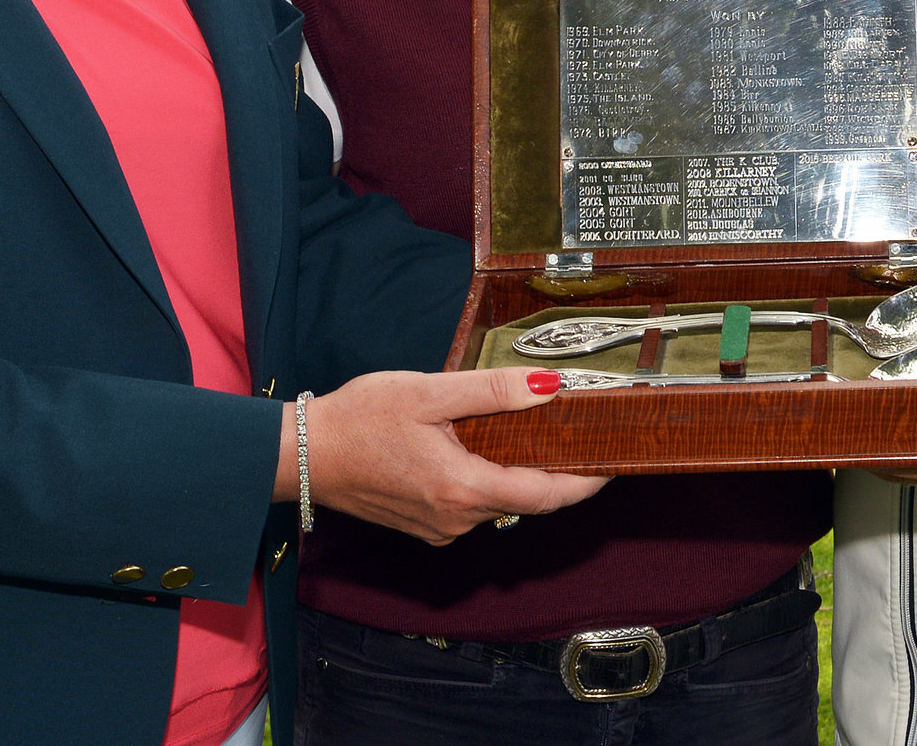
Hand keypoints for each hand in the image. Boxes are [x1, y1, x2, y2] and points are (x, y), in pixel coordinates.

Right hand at [280, 368, 607, 544]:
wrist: (299, 455)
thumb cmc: (360, 419)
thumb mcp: (429, 392)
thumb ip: (492, 392)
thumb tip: (549, 389)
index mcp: (463, 489)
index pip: (546, 496)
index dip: (587, 482)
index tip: (616, 462)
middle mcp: (457, 520)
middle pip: (526, 499)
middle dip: (555, 468)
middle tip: (580, 431)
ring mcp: (439, 528)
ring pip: (498, 501)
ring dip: (517, 470)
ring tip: (534, 427)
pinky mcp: (425, 526)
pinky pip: (472, 505)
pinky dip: (487, 478)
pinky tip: (482, 445)